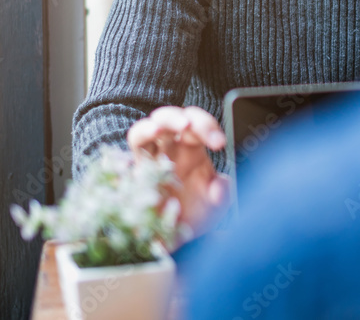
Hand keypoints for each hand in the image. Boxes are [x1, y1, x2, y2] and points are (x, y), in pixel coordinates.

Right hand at [127, 105, 229, 242]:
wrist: (174, 240)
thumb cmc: (195, 216)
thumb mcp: (217, 207)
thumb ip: (223, 194)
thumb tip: (220, 186)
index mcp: (193, 148)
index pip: (199, 124)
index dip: (208, 126)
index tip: (220, 143)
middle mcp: (171, 148)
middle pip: (175, 118)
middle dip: (189, 120)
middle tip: (195, 130)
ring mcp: (152, 157)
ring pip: (151, 125)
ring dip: (163, 121)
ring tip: (174, 126)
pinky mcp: (137, 170)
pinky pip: (136, 145)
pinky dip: (143, 134)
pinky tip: (153, 133)